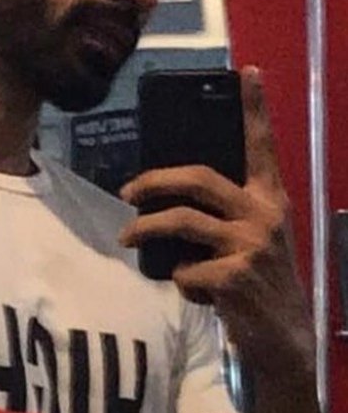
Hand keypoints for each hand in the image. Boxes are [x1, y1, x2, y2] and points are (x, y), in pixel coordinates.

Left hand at [118, 67, 315, 383]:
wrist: (284, 341)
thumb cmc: (261, 286)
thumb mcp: (255, 242)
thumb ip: (227, 216)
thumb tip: (170, 201)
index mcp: (272, 200)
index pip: (262, 146)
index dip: (254, 108)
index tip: (245, 71)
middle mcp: (264, 216)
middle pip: (197, 179)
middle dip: (153, 181)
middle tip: (127, 191)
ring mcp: (249, 246)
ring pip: (180, 222)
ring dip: (145, 230)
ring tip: (127, 237)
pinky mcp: (232, 277)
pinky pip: (183, 270)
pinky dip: (180, 281)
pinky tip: (196, 292)